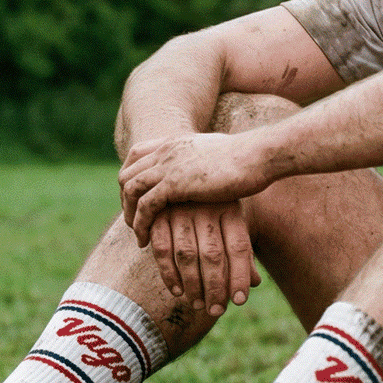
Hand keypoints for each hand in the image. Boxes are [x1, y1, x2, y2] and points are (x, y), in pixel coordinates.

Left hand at [120, 131, 270, 244]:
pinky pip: (145, 206)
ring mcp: (168, 165)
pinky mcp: (175, 184)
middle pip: (127, 174)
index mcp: (175, 142)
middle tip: (134, 221)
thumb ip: (203, 160)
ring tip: (138, 234)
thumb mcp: (216, 155)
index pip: (136, 155)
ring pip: (131, 190)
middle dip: (125, 199)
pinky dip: (141, 224)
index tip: (135, 198)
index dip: (131, 177)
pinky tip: (145, 240)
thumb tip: (208, 168)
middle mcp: (167, 151)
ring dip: (130, 214)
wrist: (257, 155)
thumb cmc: (248, 158)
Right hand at [147, 202, 262, 316]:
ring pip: (186, 255)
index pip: (239, 247)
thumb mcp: (232, 225)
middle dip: (215, 287)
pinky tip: (178, 291)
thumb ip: (241, 253)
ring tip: (199, 304)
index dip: (240, 276)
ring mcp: (180, 211)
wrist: (182, 183)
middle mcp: (206, 208)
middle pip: (212, 254)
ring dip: (192, 285)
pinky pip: (162, 250)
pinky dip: (169, 274)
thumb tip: (254, 283)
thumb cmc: (214, 213)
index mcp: (231, 208)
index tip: (239, 301)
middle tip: (216, 310)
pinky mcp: (158, 216)